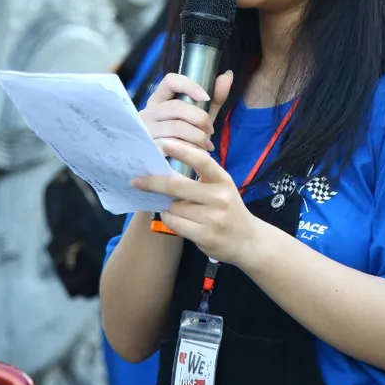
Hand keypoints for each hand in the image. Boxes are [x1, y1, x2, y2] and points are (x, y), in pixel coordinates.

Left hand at [133, 138, 261, 265]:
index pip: (202, 161)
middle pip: (177, 186)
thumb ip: (199, 180)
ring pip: (174, 207)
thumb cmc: (228, 209)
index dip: (183, 151)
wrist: (248, 241)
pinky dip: (169, 219)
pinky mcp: (205, 235)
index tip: (164, 143)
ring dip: (167, 207)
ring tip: (177, 208)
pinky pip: (175, 224)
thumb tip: (163, 171)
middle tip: (136, 180)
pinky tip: (176, 219)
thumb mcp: (221, 189)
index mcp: (223, 180)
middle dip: (153, 182)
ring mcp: (213, 218)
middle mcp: (219, 197)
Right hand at [139, 71, 233, 155]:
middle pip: (176, 107)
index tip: (206, 97)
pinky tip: (199, 153)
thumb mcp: (198, 118)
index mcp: (159, 100)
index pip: (170, 81)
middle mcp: (148, 112)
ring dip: (198, 136)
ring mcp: (145, 131)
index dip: (189, 85)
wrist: (164, 169)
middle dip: (200, 118)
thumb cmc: (182, 138)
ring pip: (176, 127)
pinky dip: (191, 149)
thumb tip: (228, 76)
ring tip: (206, 144)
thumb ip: (214, 99)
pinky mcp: (147, 149)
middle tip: (210, 131)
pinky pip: (173, 146)